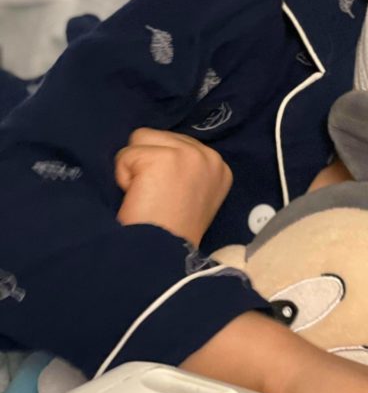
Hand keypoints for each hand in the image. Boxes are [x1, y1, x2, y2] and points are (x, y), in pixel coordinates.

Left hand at [115, 128, 232, 244]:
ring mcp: (188, 154)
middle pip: (158, 136)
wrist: (162, 256)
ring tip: (146, 195)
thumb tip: (156, 152)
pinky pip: (125, 156)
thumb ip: (185, 169)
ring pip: (140, 139)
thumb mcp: (194, 195)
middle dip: (148, 163)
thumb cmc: (172, 232)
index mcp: (219, 166)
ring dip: (134, 167)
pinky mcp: (163, 157)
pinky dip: (123, 177)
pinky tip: (138, 197)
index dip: (162, 167)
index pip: (177, 143)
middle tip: (155, 197)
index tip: (167, 195)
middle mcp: (209, 155)